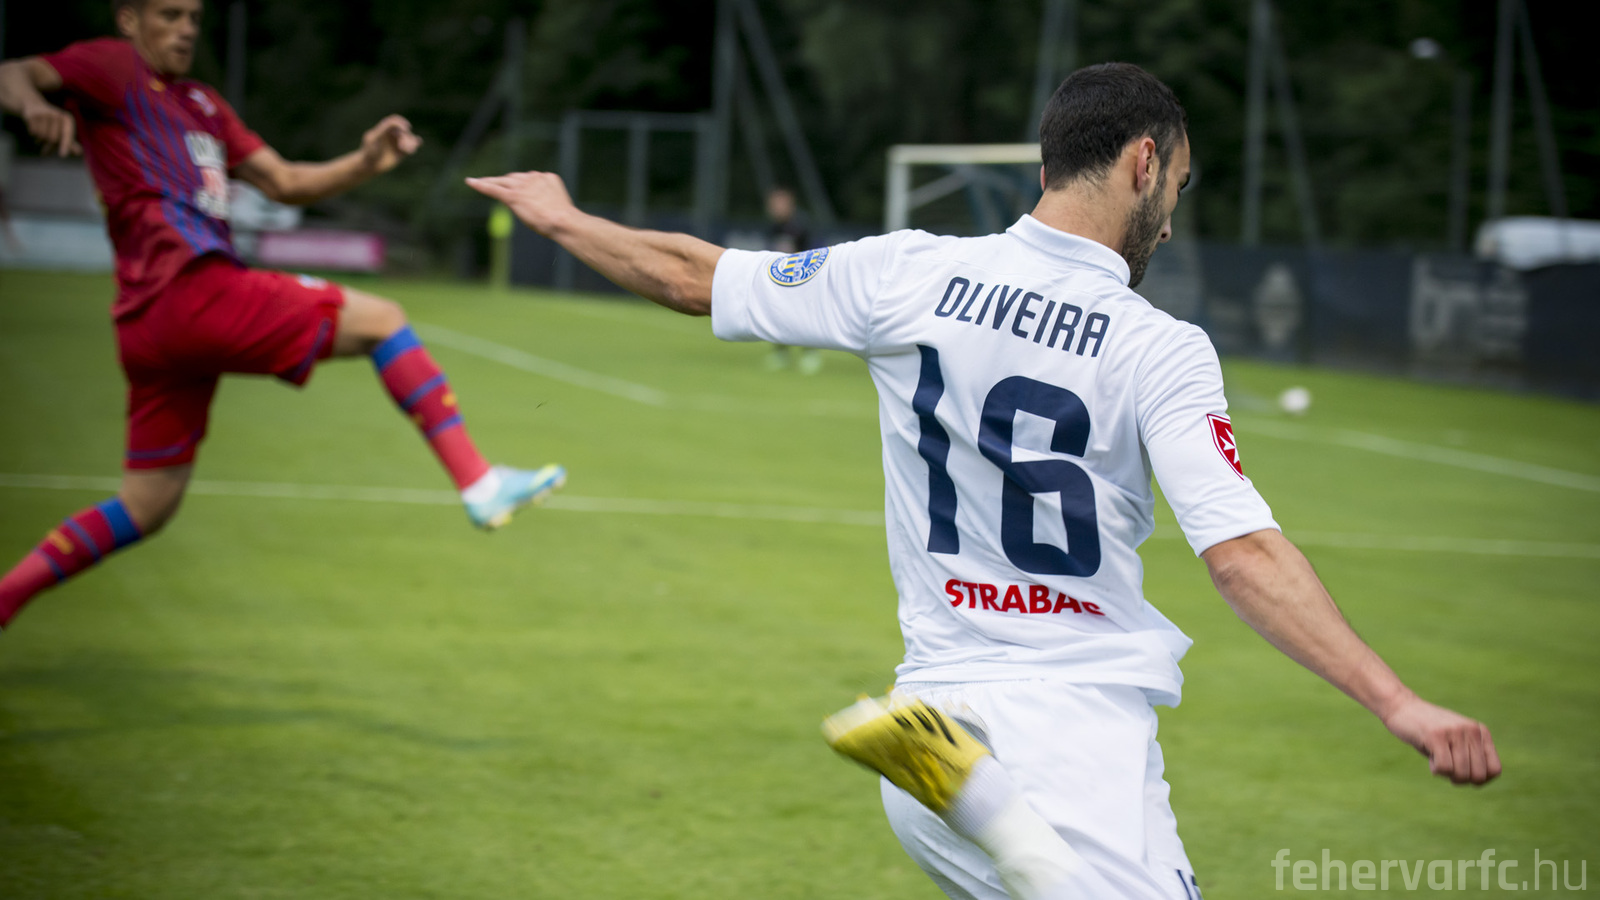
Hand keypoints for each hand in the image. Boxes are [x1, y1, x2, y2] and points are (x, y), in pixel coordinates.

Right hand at [24, 99, 79, 156]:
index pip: (67, 134)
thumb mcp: (61, 130)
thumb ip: (69, 142)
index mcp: (67, 119)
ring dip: (40, 140)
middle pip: (53, 138)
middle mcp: (57, 115)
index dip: (65, 145)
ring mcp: (44, 114)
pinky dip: (33, 135)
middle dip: (49, 145)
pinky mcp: (32, 115)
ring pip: (42, 136)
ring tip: (40, 137)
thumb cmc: (51, 122)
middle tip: (46, 148)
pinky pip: (33, 132)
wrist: (33, 105)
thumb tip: (79, 153)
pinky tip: (33, 130)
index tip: (63, 156)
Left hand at [360, 114, 420, 174]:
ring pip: (409, 138)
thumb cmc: (369, 151)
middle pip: (404, 131)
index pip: (395, 121)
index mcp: (384, 128)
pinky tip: (418, 143)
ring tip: (409, 151)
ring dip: (411, 142)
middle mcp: (392, 134)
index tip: (406, 128)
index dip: (401, 122)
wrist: (369, 166)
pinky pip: (411, 146)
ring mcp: (398, 143)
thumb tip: (396, 124)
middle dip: (405, 138)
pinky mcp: (402, 152)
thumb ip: (384, 129)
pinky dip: (416, 144)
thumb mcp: (375, 138)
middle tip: (402, 148)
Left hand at [465, 171, 579, 236]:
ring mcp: (522, 185)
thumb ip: (547, 201)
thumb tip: (541, 209)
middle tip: (494, 184)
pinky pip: (493, 189)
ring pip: (501, 181)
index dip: (523, 185)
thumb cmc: (564, 220)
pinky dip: (480, 185)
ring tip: (477, 181)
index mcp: (547, 177)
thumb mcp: (557, 205)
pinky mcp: (513, 195)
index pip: (530, 178)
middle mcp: (533, 177)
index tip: (519, 188)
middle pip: (513, 177)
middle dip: (505, 182)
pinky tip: (470, 182)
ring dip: (490, 181)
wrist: (562, 220)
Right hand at [1381, 694, 1500, 784]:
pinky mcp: (1436, 735)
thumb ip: (1469, 756)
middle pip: (1478, 775)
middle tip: (1447, 770)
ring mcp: (1455, 732)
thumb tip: (1479, 783)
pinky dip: (1436, 770)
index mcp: (1480, 731)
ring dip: (1447, 775)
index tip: (1462, 774)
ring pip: (1461, 773)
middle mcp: (1471, 730)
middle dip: (1461, 780)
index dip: (1479, 780)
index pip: (1494, 770)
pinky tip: (1430, 759)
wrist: (1400, 706)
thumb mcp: (1454, 741)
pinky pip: (1444, 768)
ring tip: (1437, 762)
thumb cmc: (1426, 730)